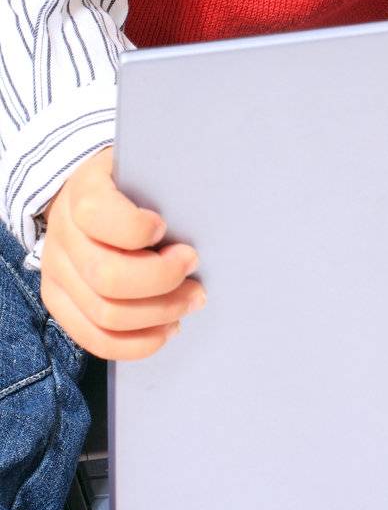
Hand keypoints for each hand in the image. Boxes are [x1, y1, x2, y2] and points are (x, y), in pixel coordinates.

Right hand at [38, 147, 204, 359]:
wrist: (88, 194)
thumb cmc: (136, 182)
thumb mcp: (148, 167)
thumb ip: (168, 183)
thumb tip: (209, 207)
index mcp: (83, 190)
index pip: (97, 214)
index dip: (136, 228)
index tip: (165, 227)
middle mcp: (62, 235)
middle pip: (107, 276)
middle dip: (162, 279)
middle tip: (194, 267)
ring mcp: (57, 273)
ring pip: (106, 314)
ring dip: (160, 313)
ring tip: (192, 299)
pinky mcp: (60, 303)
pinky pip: (96, 339)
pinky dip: (138, 342)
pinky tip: (168, 327)